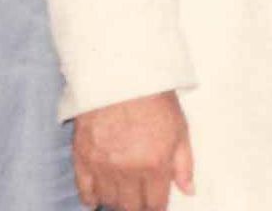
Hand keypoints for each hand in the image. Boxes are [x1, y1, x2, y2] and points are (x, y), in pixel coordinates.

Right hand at [72, 91, 193, 210]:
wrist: (121, 73)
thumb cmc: (154, 97)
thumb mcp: (180, 128)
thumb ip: (184, 163)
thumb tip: (188, 191)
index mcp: (155, 165)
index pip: (155, 205)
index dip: (157, 207)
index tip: (156, 204)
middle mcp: (128, 171)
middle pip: (131, 207)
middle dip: (138, 206)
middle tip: (140, 199)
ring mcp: (103, 165)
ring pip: (109, 200)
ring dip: (117, 200)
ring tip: (122, 193)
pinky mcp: (83, 156)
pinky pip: (83, 189)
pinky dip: (90, 197)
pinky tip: (96, 199)